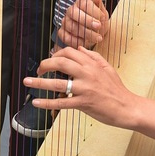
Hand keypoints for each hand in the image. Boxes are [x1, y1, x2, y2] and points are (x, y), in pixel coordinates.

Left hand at [23, 45, 138, 129]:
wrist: (127, 107)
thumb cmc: (117, 88)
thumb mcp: (107, 67)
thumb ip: (93, 56)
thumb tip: (79, 48)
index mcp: (92, 63)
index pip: (69, 52)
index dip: (56, 54)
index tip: (50, 60)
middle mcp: (87, 73)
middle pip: (61, 63)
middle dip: (45, 64)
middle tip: (37, 70)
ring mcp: (85, 88)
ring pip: (57, 83)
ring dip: (39, 82)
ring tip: (27, 81)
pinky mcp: (83, 103)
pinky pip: (61, 102)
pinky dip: (47, 102)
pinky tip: (36, 102)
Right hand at [56, 0, 108, 49]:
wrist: (93, 34)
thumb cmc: (98, 21)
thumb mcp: (102, 13)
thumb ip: (99, 5)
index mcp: (80, 3)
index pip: (84, 3)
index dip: (94, 11)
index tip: (103, 18)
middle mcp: (71, 11)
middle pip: (75, 13)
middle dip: (87, 21)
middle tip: (99, 27)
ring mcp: (65, 21)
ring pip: (72, 27)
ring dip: (86, 33)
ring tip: (98, 38)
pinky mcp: (62, 32)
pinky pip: (67, 37)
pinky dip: (78, 41)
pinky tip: (87, 43)